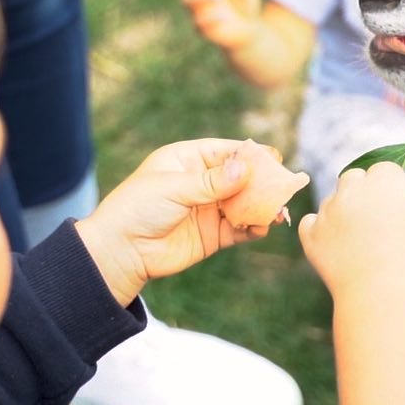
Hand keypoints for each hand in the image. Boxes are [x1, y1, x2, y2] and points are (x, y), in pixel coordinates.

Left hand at [75, 138, 261, 304]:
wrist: (120, 252)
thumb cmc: (137, 208)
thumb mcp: (173, 188)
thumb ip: (211, 182)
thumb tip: (246, 169)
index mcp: (187, 160)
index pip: (226, 151)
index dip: (250, 154)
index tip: (274, 158)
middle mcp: (201, 183)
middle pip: (241, 178)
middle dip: (263, 182)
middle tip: (284, 186)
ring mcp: (208, 209)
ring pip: (244, 203)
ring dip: (262, 206)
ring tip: (278, 211)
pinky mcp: (212, 235)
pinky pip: (240, 228)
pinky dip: (254, 227)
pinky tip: (263, 228)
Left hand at [300, 163, 404, 304]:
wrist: (380, 293)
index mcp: (383, 181)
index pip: (385, 169)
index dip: (393, 185)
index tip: (398, 204)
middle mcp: (351, 190)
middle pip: (353, 177)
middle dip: (362, 191)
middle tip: (375, 217)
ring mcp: (328, 212)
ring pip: (331, 200)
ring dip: (342, 211)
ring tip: (358, 239)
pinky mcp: (311, 235)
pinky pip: (311, 223)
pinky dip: (320, 230)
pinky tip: (335, 243)